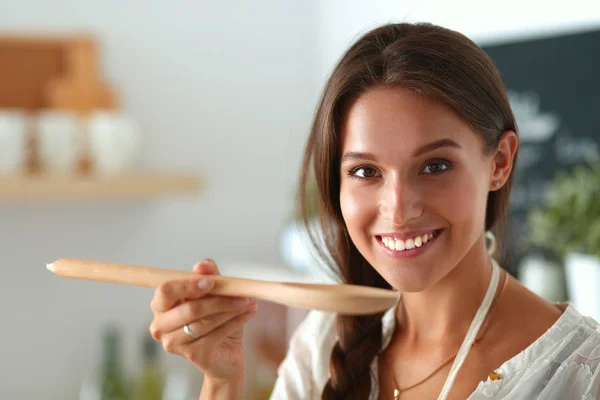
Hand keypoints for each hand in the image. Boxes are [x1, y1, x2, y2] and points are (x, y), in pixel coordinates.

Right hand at [149, 259, 257, 380]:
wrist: (226, 351)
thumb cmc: (215, 319)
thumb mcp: (214, 293)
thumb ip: (208, 276)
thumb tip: (203, 265)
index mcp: (161, 305)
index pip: (166, 291)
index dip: (187, 286)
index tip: (211, 282)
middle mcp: (160, 326)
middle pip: (188, 309)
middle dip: (218, 300)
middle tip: (241, 294)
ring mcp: (174, 343)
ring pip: (204, 322)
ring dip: (230, 310)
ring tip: (248, 302)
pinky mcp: (192, 355)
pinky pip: (215, 335)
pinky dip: (234, 322)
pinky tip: (247, 313)